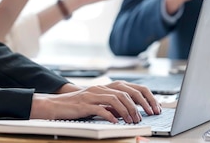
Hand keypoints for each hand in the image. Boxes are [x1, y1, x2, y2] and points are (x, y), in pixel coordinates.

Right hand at [31, 81, 159, 123]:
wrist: (55, 105)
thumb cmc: (77, 106)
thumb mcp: (98, 103)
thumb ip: (111, 105)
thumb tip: (128, 112)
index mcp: (107, 87)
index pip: (132, 88)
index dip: (145, 97)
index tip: (154, 108)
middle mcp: (102, 88)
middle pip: (127, 93)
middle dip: (139, 105)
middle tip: (146, 116)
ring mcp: (93, 95)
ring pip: (116, 100)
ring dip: (127, 111)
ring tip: (133, 121)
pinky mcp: (85, 104)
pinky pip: (101, 109)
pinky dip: (110, 116)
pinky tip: (116, 122)